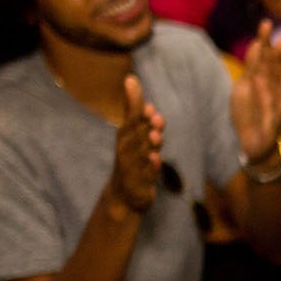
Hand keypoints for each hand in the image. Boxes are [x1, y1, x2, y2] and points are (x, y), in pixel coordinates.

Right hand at [108, 75, 164, 212]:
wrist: (123, 196)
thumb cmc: (130, 160)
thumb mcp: (131, 136)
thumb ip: (133, 112)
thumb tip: (135, 86)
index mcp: (126, 136)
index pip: (131, 117)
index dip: (134, 102)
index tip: (135, 85)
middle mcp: (127, 150)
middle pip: (136, 133)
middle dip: (144, 123)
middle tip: (153, 113)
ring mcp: (134, 167)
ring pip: (143, 153)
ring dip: (150, 143)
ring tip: (156, 135)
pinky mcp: (141, 183)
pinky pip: (147, 175)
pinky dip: (151, 167)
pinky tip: (157, 160)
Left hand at [233, 19, 280, 167]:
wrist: (252, 141)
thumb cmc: (246, 114)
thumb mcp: (243, 89)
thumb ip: (251, 68)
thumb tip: (257, 44)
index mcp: (256, 78)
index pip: (260, 56)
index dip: (263, 40)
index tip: (266, 24)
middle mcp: (268, 87)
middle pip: (273, 68)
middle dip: (277, 54)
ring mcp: (274, 101)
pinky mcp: (277, 118)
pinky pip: (280, 110)